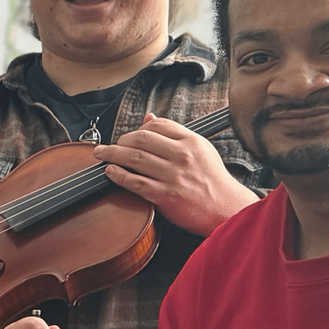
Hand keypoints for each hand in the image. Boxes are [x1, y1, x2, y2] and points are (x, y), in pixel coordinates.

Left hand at [96, 116, 253, 236]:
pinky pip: (135, 182)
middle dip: (121, 139)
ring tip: (101, 154)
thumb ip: (175, 135)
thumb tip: (149, 118)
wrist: (226, 209)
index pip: (159, 125)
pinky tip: (110, 171)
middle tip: (109, 145)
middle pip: (142, 138)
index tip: (129, 135)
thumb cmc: (212, 180)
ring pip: (134, 158)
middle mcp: (182, 156)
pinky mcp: (165, 195)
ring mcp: (173, 176)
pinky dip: (118, 175)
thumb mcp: (201, 150)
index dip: (139, 128)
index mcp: (192, 142)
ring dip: (112, 154)